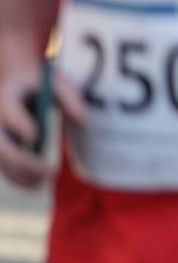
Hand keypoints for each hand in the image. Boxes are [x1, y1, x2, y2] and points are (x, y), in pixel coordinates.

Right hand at [0, 64, 84, 189]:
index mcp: (7, 95)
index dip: (21, 125)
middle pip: (1, 144)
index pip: (9, 112)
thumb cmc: (39, 80)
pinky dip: (16, 177)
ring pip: (0, 159)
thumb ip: (71, 99)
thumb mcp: (57, 81)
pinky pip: (3, 165)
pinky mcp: (0, 144)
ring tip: (43, 181)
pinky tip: (35, 183)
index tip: (37, 135)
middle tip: (49, 171)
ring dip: (19, 174)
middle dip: (22, 161)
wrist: (13, 79)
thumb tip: (85, 124)